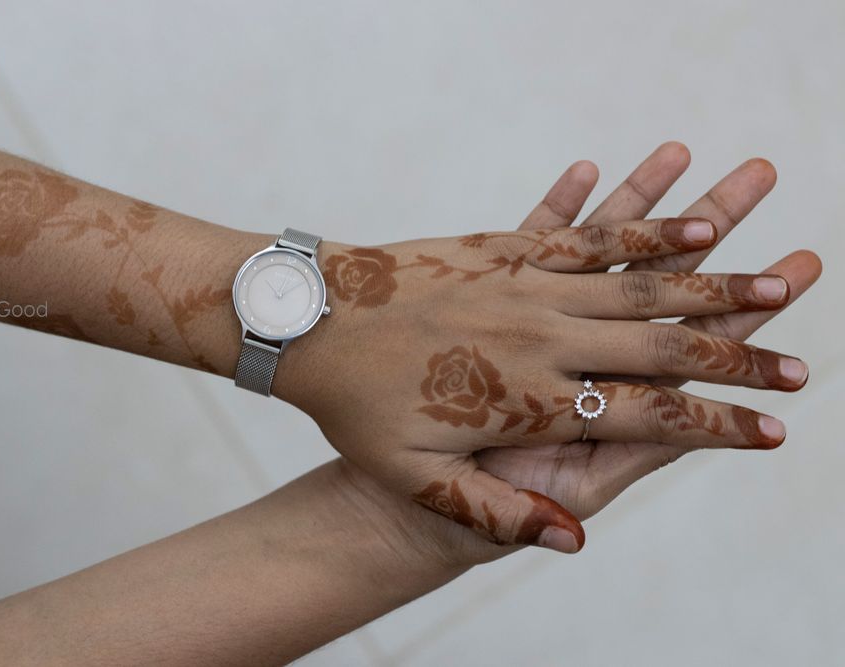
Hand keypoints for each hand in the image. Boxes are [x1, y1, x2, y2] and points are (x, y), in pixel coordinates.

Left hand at [278, 145, 810, 554]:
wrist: (310, 320)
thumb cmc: (356, 407)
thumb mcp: (415, 479)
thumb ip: (493, 512)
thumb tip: (570, 542)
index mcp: (530, 399)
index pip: (648, 415)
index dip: (718, 424)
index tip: (773, 429)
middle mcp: (542, 337)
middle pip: (662, 346)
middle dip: (739, 356)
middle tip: (799, 363)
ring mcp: (527, 285)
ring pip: (640, 283)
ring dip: (713, 281)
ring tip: (774, 276)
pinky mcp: (506, 249)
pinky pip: (589, 236)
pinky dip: (645, 226)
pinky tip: (688, 217)